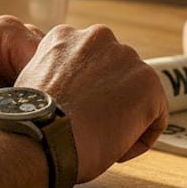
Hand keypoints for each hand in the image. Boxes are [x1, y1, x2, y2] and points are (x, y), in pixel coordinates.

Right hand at [14, 24, 167, 182]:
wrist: (43, 137)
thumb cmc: (31, 122)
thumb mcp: (31, 83)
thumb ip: (54, 75)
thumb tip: (64, 92)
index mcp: (66, 36)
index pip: (90, 62)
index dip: (86, 93)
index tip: (77, 115)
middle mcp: (99, 37)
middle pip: (117, 73)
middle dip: (110, 100)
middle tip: (92, 128)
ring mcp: (127, 58)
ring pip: (137, 95)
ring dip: (125, 118)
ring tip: (102, 141)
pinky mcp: (150, 84)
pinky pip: (155, 117)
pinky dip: (140, 138)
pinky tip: (117, 150)